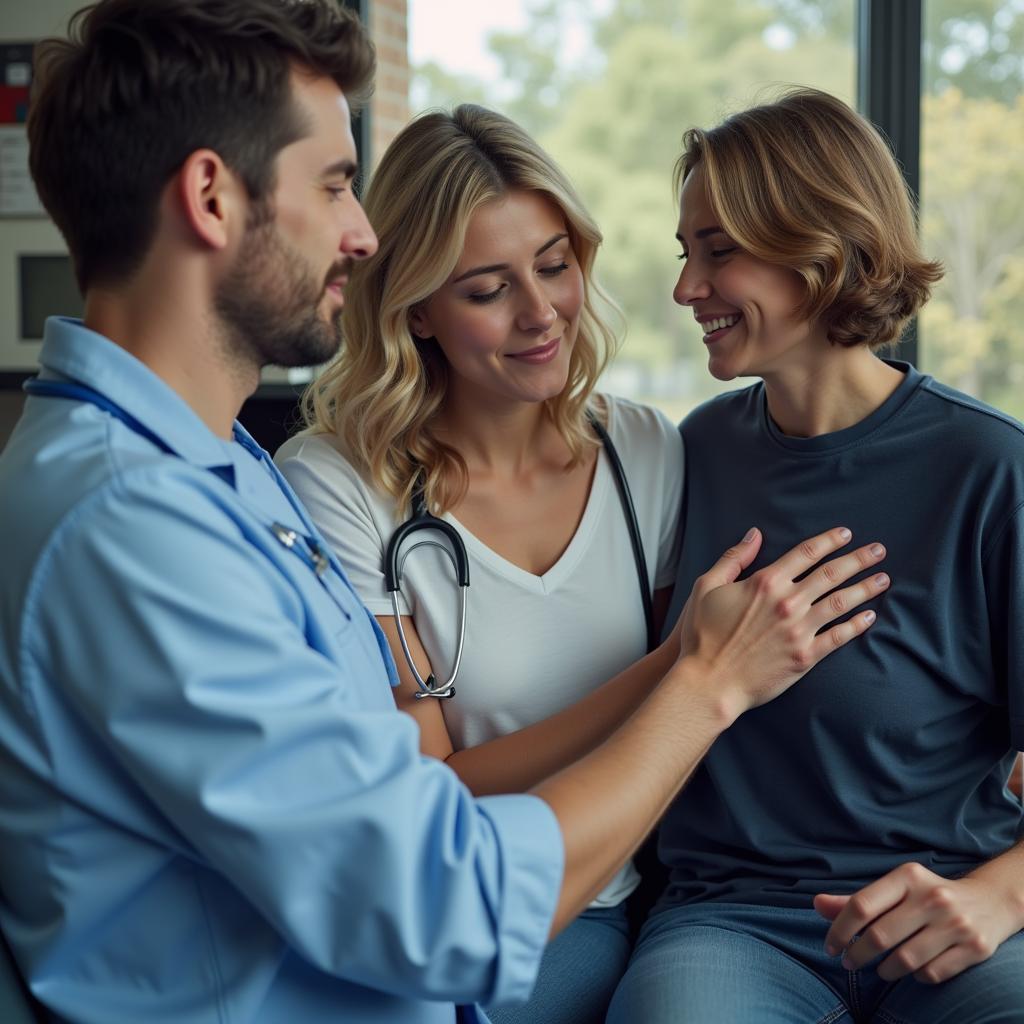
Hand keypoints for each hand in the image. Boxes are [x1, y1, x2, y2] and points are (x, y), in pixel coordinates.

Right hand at [678, 526, 887, 717]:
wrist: (708, 681)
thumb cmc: (702, 635)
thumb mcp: (707, 587)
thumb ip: (733, 558)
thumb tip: (754, 534)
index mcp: (765, 582)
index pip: (806, 553)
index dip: (829, 540)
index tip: (847, 534)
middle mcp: (787, 602)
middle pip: (831, 573)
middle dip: (859, 559)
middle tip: (879, 551)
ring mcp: (799, 630)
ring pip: (841, 602)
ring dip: (865, 588)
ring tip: (883, 578)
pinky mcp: (805, 656)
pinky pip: (838, 637)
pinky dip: (857, 625)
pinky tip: (870, 616)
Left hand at [815, 862, 1022, 983]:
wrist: (989, 901)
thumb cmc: (928, 895)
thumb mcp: (896, 888)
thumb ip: (857, 899)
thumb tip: (817, 904)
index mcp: (908, 876)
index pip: (862, 906)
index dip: (839, 930)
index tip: (830, 946)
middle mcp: (933, 898)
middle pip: (880, 936)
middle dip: (857, 954)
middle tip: (848, 962)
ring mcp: (955, 924)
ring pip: (905, 960)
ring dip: (884, 970)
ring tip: (877, 969)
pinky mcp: (974, 948)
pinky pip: (932, 973)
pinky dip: (915, 977)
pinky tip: (910, 971)